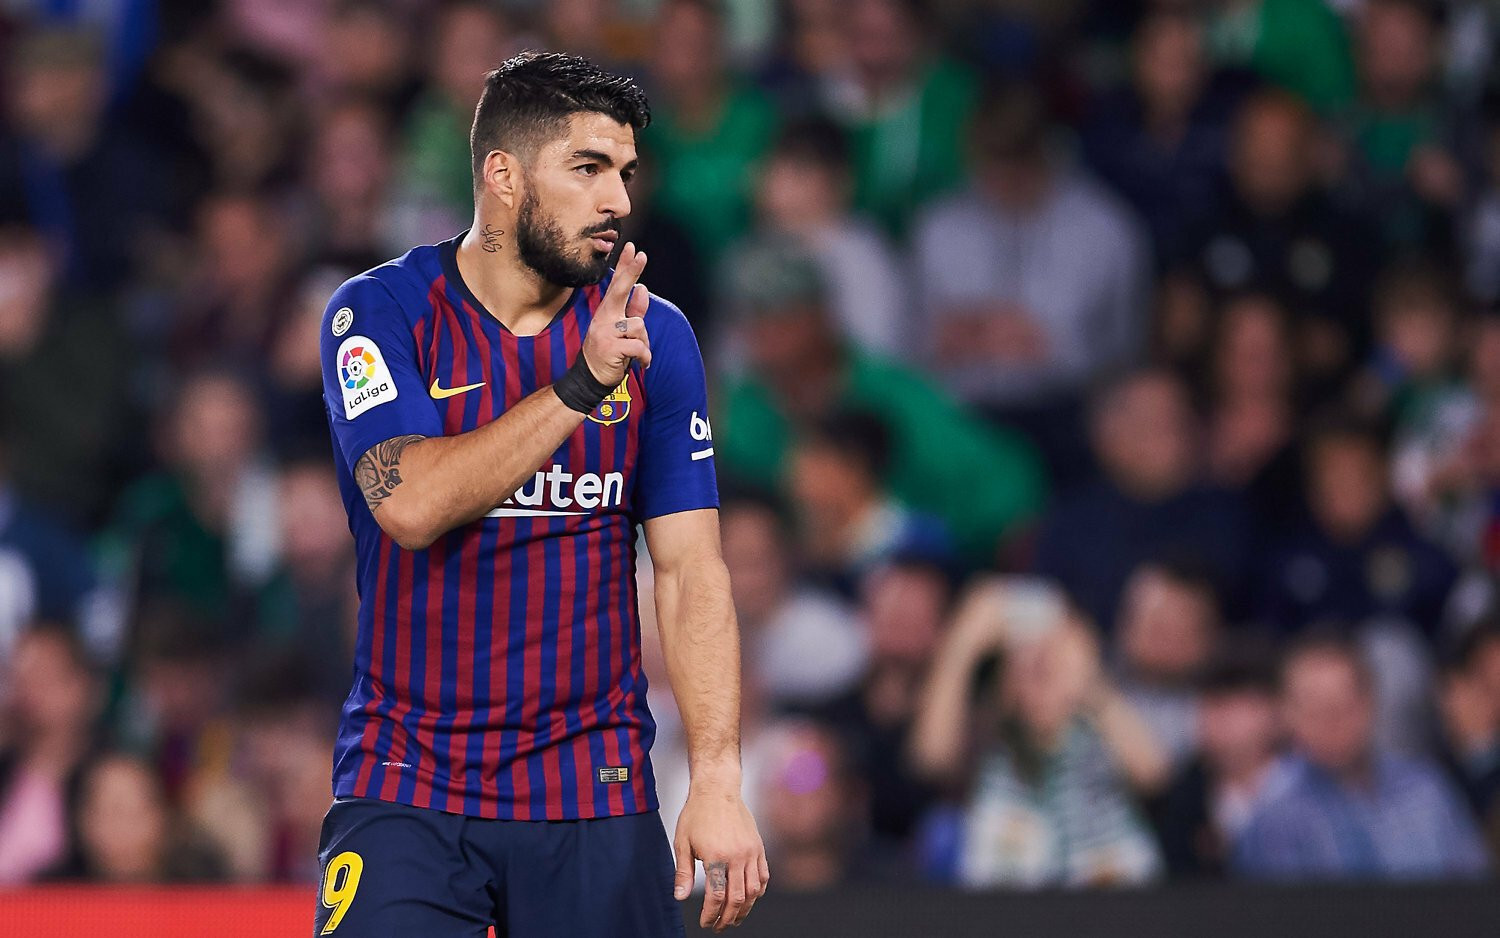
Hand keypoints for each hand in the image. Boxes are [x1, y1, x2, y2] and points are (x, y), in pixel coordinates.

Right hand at [581, 242, 650, 384]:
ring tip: (636, 354)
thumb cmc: (610, 352)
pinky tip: (640, 363)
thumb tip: (642, 288)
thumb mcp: (622, 330)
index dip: (625, 266)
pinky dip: (644, 357)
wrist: (590, 378)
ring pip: (639, 326)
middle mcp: (604, 317)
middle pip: (620, 290)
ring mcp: (605, 332)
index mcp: (607, 311)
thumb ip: (633, 310)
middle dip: (631, 272)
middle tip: (641, 255)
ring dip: (644, 343)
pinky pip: (639, 347)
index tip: (632, 248)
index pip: (617, 285)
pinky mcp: (610, 348)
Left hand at [673, 784, 767, 931]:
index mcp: (716, 856)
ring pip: (753, 891)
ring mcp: (751, 852)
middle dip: (727, 917)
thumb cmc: (697, 813)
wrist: (717, 789)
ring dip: (744, 909)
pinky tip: (750, 899)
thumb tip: (680, 897)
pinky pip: (763, 876)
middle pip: (737, 898)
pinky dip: (758, 891)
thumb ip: (683, 873)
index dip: (710, 914)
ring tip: (735, 918)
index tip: (705, 922)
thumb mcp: (682, 842)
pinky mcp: (759, 847)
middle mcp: (737, 856)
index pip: (716, 896)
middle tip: (719, 926)